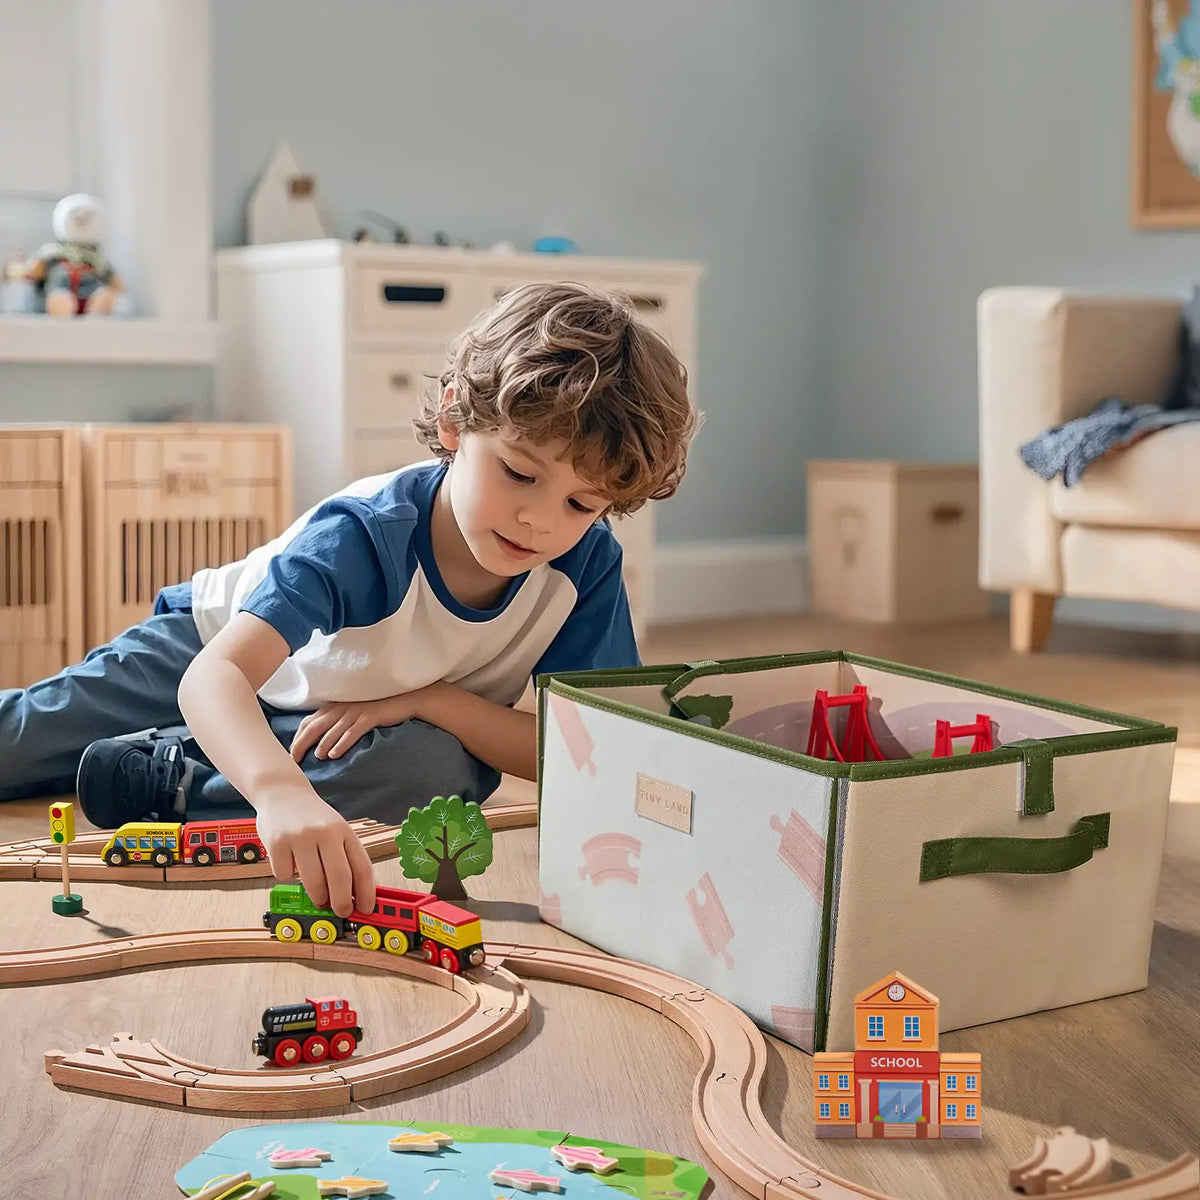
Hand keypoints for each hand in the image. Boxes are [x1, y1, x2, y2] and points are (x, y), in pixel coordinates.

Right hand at [255, 783, 375, 917]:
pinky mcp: (277, 843)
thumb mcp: (336, 830)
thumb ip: (345, 857)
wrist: (283, 793)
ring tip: (319, 897)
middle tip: (341, 911)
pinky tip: (290, 862)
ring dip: (318, 897)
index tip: (366, 909)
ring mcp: (300, 837)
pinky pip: (285, 875)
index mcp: (344, 831)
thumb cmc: (312, 817)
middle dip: (342, 903)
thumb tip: (354, 894)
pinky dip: (289, 877)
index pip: (362, 867)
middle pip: (339, 878)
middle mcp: (325, 832)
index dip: (366, 893)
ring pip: (313, 882)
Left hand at [290, 694, 418, 763]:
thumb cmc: (375, 711)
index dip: (297, 738)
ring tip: (317, 757)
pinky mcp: (369, 717)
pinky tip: (334, 754)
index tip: (291, 754)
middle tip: (294, 760)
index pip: (308, 722)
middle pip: (315, 726)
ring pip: (332, 730)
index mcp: (334, 707)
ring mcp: (355, 712)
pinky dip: (341, 743)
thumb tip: (319, 744)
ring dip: (322, 744)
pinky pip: (352, 731)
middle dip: (302, 743)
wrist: (402, 702)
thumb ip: (336, 724)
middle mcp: (341, 708)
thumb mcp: (351, 715)